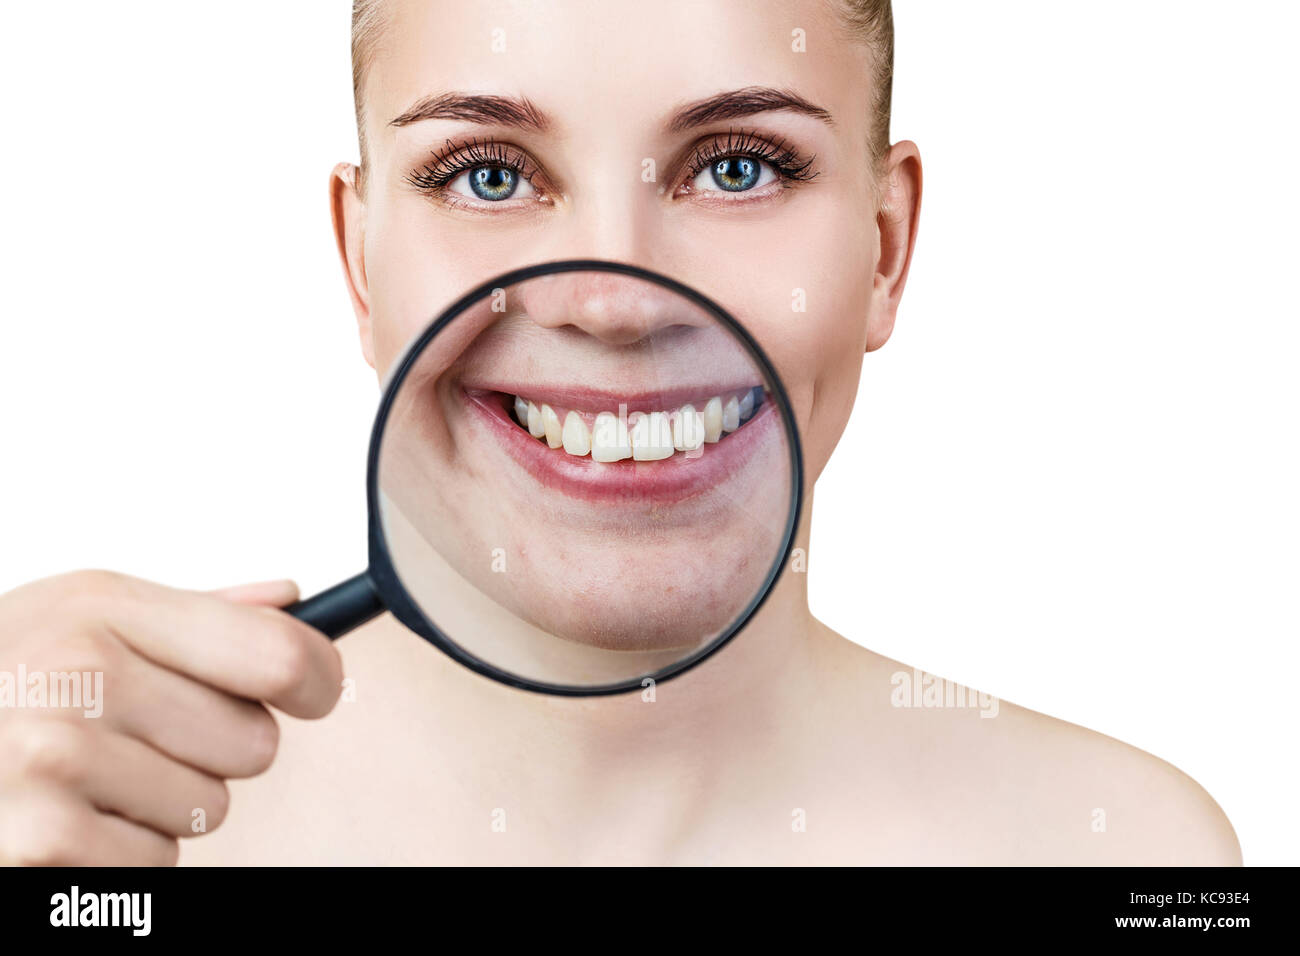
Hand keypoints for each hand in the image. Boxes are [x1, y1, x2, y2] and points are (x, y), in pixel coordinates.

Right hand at [0, 571, 342, 864]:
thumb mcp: (78, 619)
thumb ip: (193, 615)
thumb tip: (289, 599)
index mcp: (102, 609)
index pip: (275, 651)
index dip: (317, 679)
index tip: (316, 692)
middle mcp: (80, 673)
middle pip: (253, 743)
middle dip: (208, 749)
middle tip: (134, 736)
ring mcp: (54, 757)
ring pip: (211, 808)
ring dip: (161, 806)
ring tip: (84, 777)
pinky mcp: (39, 838)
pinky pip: (157, 862)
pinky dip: (120, 855)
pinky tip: (61, 818)